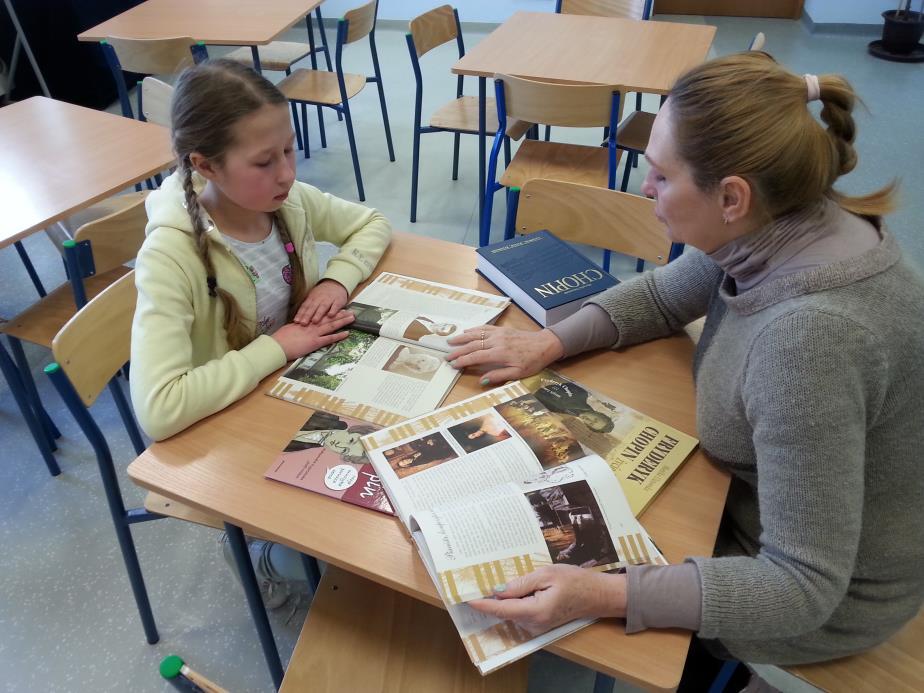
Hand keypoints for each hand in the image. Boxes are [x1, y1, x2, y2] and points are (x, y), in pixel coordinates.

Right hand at [272, 310, 354, 360]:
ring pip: (331, 325)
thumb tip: (300, 325)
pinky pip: (329, 338)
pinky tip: (346, 333)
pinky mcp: (315, 342)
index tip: (338, 308)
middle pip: (329, 318)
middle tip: (350, 311)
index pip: (320, 315)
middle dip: (340, 314)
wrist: (278, 345)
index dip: (330, 311)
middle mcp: (312, 325)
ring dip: (343, 321)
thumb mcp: (290, 329)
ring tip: (352, 318)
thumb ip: (298, 326)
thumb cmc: (281, 338)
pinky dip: (338, 336)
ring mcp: (314, 333)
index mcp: (306, 321)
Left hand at [294, 279, 348, 324]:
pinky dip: (333, 310)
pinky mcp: (338, 300)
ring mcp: (329, 299)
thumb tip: (297, 319)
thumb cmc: (322, 294)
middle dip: (307, 315)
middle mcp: (319, 298)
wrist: (336, 283)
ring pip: (323, 307)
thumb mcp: (313, 297)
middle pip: (312, 307)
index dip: (300, 313)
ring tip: (314, 321)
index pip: (305, 306)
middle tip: (303, 323)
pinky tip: (331, 316)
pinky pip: (336, 305)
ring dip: (318, 314)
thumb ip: (307, 307)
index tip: (296, 321)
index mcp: (312, 298)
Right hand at [446, 326, 563, 385]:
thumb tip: (481, 380)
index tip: (453, 365)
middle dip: (458, 351)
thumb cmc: (533, 361)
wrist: (544, 345)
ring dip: (462, 338)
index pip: (476, 357)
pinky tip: (467, 331)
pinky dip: (474, 329)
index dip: (463, 361)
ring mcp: (499, 334)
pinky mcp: (502, 329)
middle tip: (447, 356)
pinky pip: (484, 328)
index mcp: (499, 353)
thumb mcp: (518, 373)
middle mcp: (496, 341)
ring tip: (450, 341)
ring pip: (476, 334)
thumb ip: (498, 375)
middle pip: (472, 345)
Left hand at [467, 565, 625, 634]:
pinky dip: (514, 600)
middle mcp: (533, 624)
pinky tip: (516, 586)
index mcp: (535, 611)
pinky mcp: (539, 623)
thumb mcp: (547, 574)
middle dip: (492, 596)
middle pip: (504, 610)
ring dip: (505, 597)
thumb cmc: (574, 581)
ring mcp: (536, 626)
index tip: (466, 598)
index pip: (502, 609)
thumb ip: (521, 583)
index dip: (483, 604)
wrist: (596, 595)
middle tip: (479, 579)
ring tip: (502, 577)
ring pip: (512, 610)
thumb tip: (498, 590)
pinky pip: (520, 611)